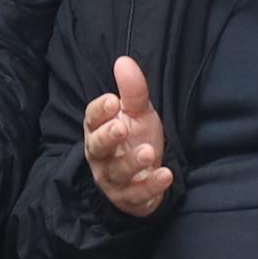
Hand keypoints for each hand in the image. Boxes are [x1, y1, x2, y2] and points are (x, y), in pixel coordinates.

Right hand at [83, 55, 172, 216]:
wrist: (142, 177)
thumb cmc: (134, 139)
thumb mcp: (137, 113)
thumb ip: (132, 91)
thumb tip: (123, 61)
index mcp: (98, 130)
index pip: (92, 119)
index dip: (100, 111)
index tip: (114, 101)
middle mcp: (100, 156)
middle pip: (97, 147)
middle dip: (108, 138)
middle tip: (121, 128)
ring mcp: (112, 179)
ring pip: (117, 172)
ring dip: (132, 162)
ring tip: (148, 152)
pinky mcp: (128, 198)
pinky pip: (136, 194)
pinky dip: (151, 186)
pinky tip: (165, 175)